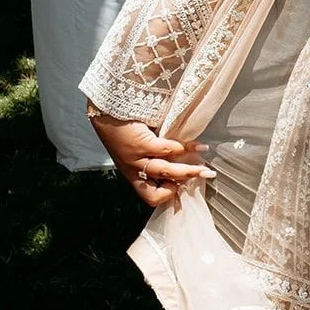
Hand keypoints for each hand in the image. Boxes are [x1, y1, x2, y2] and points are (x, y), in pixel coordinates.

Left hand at [90, 112, 214, 205]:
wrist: (105, 112)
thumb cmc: (120, 129)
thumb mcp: (133, 151)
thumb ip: (150, 158)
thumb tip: (176, 162)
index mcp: (132, 175)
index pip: (151, 197)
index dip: (168, 194)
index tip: (183, 186)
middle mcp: (133, 171)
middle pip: (161, 189)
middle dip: (186, 183)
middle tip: (204, 176)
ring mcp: (137, 159)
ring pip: (167, 171)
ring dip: (188, 170)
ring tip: (203, 166)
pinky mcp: (141, 144)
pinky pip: (168, 150)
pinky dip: (185, 149)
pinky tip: (196, 146)